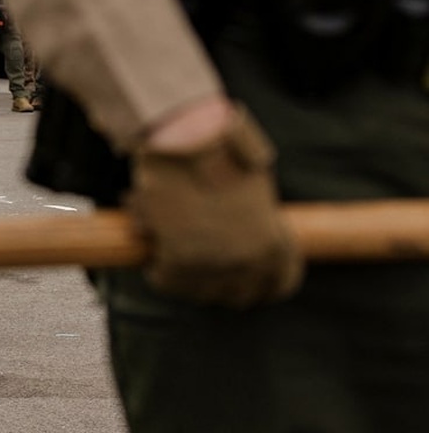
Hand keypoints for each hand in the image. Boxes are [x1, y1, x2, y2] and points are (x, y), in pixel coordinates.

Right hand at [128, 100, 303, 308]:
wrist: (188, 137)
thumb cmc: (220, 153)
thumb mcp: (255, 188)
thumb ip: (256, 222)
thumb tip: (236, 242)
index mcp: (277, 243)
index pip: (279, 285)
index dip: (260, 286)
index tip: (245, 282)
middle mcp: (251, 260)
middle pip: (237, 295)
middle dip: (218, 284)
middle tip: (200, 268)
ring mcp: (216, 263)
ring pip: (198, 291)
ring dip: (185, 279)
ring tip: (172, 259)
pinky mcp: (180, 259)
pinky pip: (166, 279)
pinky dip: (158, 271)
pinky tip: (153, 259)